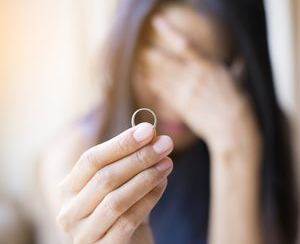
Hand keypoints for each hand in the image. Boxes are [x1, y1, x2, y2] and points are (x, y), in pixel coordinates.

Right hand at [56, 123, 173, 243]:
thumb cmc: (124, 207)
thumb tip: (152, 133)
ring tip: (167, 163)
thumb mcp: (120, 182)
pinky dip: (149, 199)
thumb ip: (129, 159)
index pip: (91, 159)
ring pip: (116, 200)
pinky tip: (163, 184)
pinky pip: (128, 220)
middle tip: (165, 144)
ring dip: (146, 178)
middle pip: (104, 178)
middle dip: (139, 158)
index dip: (121, 143)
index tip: (150, 130)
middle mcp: (69, 212)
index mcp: (68, 189)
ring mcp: (84, 234)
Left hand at [141, 15, 259, 154]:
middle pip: (166, 62)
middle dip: (152, 54)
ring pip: (161, 77)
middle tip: (141, 48)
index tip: (156, 21)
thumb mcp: (237, 81)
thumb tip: (240, 62)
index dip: (169, 31)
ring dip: (148, 69)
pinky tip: (146, 79)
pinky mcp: (181, 106)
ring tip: (138, 62)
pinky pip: (163, 93)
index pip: (185, 44)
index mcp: (208, 66)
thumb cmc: (238, 102)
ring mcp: (186, 91)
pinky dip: (153, 85)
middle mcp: (193, 76)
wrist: (232, 126)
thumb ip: (235, 70)